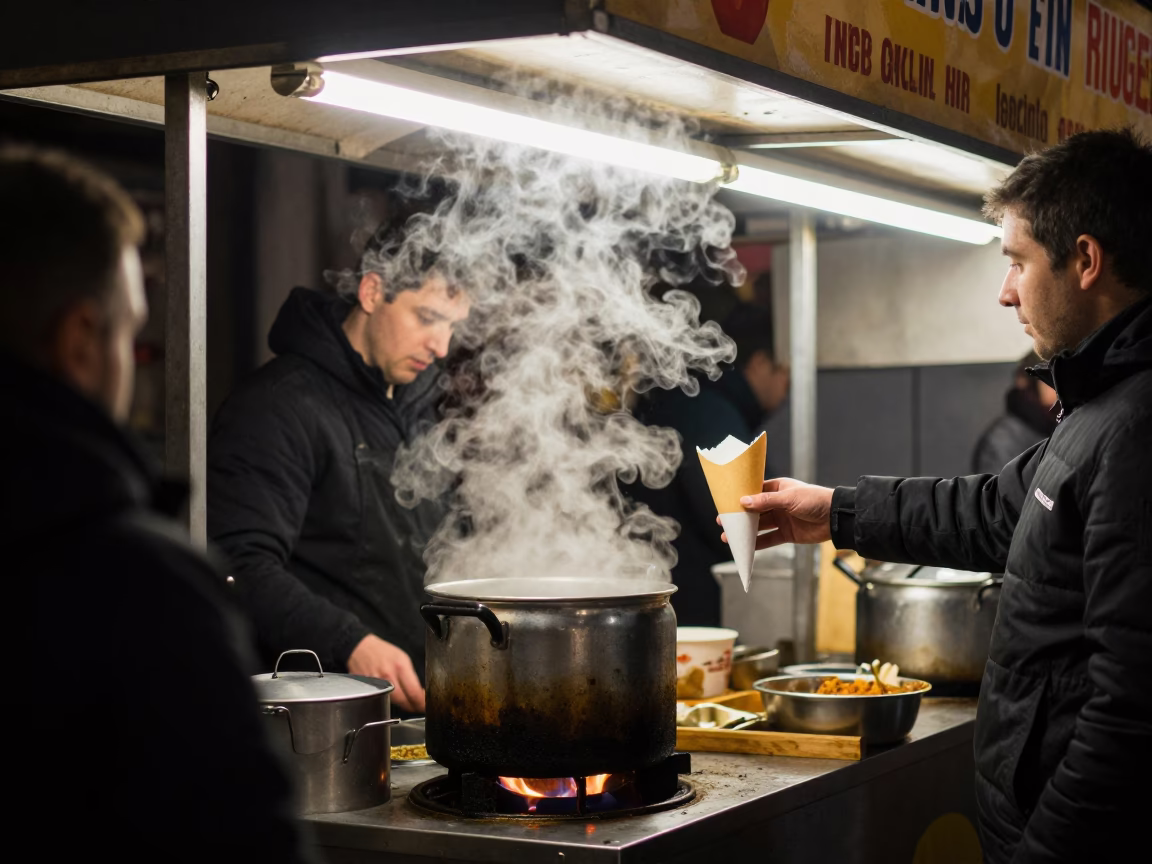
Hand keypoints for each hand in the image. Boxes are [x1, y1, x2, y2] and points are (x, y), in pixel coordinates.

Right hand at [346, 634, 425, 712]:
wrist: (361, 648)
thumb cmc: (383, 651)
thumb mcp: (402, 658)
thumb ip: (411, 675)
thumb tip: (419, 691)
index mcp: (400, 667)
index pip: (414, 693)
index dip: (422, 702)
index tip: (426, 704)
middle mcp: (388, 677)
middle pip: (404, 702)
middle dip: (414, 707)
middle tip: (419, 707)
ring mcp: (377, 685)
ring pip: (393, 704)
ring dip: (403, 706)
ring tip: (409, 703)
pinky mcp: (368, 690)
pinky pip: (381, 700)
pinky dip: (389, 702)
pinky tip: (394, 698)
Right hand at [719, 477, 834, 549]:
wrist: (836, 518)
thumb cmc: (815, 500)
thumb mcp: (789, 498)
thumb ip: (766, 501)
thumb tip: (744, 501)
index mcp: (778, 489)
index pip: (755, 492)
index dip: (741, 498)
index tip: (726, 502)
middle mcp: (778, 504)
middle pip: (755, 511)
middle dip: (740, 517)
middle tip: (723, 521)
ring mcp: (782, 519)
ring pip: (760, 526)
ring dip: (745, 532)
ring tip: (729, 537)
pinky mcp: (787, 534)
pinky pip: (769, 539)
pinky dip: (758, 544)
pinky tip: (746, 547)